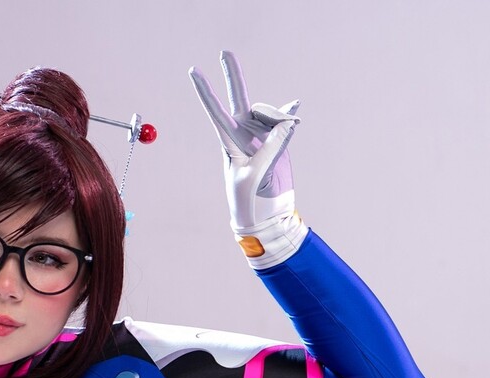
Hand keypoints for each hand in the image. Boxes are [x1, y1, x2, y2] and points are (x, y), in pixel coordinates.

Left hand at [189, 50, 307, 267]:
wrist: (263, 212)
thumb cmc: (248, 199)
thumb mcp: (256, 174)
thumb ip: (272, 147)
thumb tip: (288, 121)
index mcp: (229, 141)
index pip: (216, 112)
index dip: (205, 91)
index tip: (194, 70)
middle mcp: (243, 132)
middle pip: (238, 97)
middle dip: (232, 75)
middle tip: (225, 51)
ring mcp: (260, 134)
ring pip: (271, 113)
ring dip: (281, 119)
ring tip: (290, 130)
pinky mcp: (277, 141)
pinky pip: (284, 122)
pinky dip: (288, 114)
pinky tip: (295, 106)